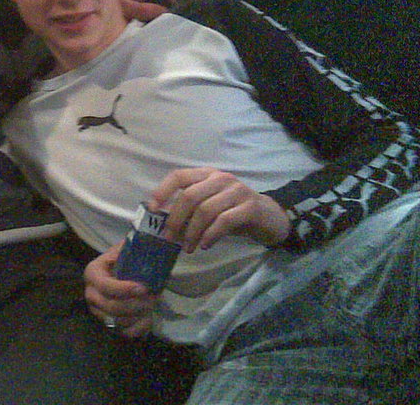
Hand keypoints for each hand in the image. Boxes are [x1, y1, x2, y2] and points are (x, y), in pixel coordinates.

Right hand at [83, 243, 157, 337]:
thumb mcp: (124, 250)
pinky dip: (139, 328)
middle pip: (111, 307)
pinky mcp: (109, 324)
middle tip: (154, 297)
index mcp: (93, 273)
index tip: (143, 288)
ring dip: (139, 315)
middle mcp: (91, 294)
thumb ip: (131, 249)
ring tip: (153, 304)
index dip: (123, 289)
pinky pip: (124, 333)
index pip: (104, 286)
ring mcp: (98, 311)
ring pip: (118, 322)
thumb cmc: (124, 260)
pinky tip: (149, 318)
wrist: (122, 271)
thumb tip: (147, 246)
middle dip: (135, 304)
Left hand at [150, 167, 290, 250]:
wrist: (270, 218)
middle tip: (170, 238)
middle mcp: (220, 178)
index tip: (152, 208)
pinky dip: (210, 235)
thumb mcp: (210, 206)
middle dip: (176, 219)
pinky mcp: (249, 207)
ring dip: (192, 232)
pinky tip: (205, 245)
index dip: (163, 190)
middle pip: (190, 196)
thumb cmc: (233, 212)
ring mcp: (237, 191)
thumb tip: (165, 225)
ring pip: (205, 210)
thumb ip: (190, 210)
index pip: (179, 176)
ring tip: (188, 248)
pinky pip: (224, 221)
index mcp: (206, 174)